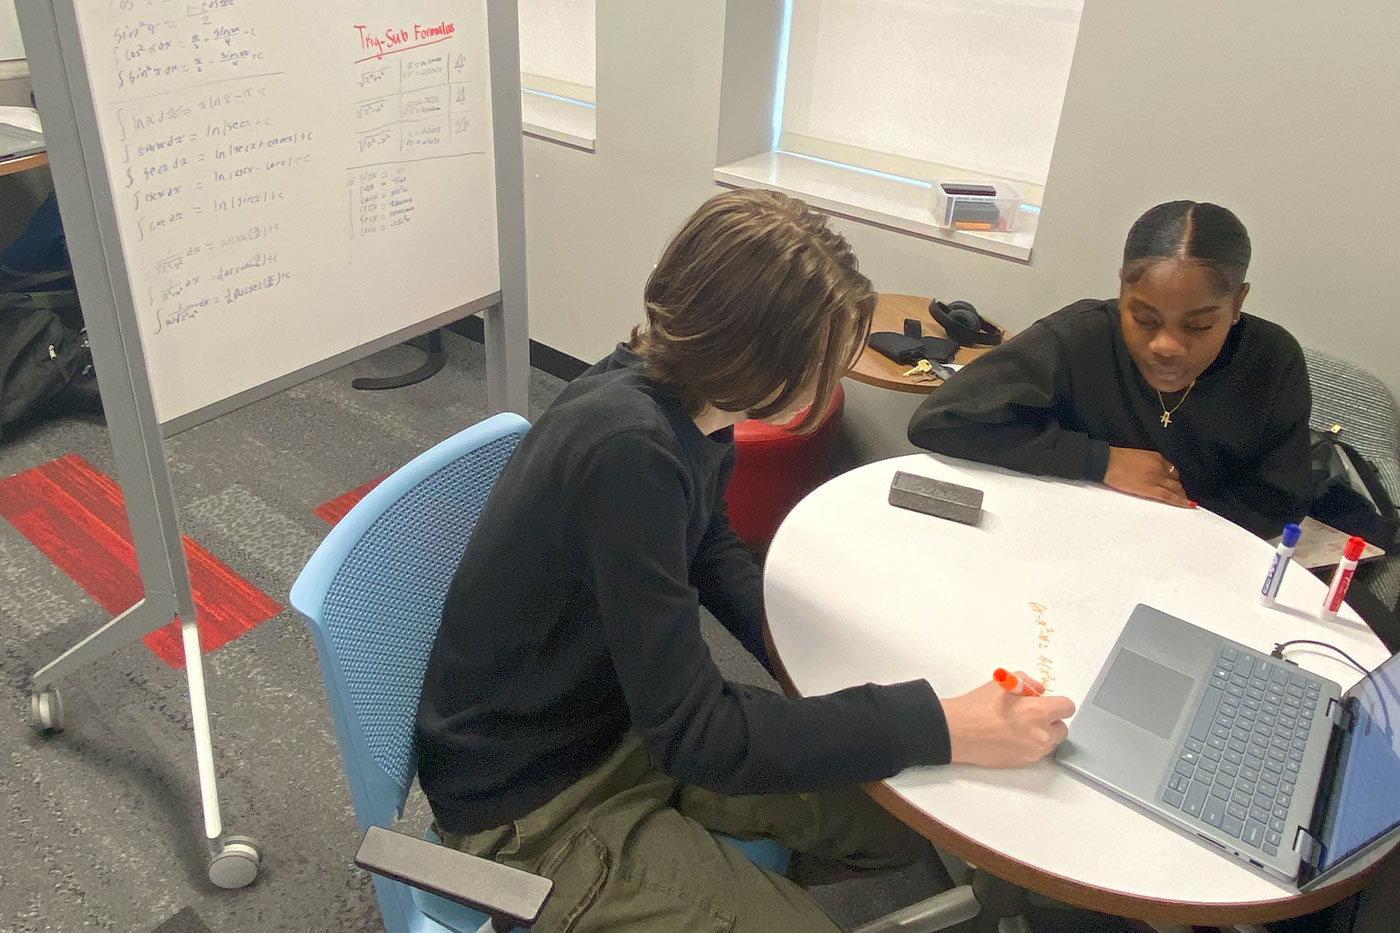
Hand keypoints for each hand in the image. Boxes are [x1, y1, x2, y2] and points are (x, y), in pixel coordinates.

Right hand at [941, 674, 1075, 767]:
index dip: (1056, 702)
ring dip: (1041, 733)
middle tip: (1029, 713)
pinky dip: (1029, 744)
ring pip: (1049, 741)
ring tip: (1017, 726)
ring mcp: (1032, 752)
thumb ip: (1027, 683)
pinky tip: (1010, 737)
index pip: (1067, 707)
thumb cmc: (976, 706)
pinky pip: (1036, 752)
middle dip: (1050, 720)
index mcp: (1038, 712)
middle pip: (1062, 728)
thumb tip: (1039, 691)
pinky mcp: (1023, 763)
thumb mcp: (1003, 683)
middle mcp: (1040, 735)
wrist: (956, 732)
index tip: (1045, 701)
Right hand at [1103, 447, 1192, 507]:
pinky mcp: (1150, 489)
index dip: (1173, 478)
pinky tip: (1189, 505)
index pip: (1171, 470)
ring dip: (1181, 494)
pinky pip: (1169, 496)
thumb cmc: (1115, 459)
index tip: (1174, 483)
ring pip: (1176, 488)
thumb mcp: (1135, 457)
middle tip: (1180, 494)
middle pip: (1175, 479)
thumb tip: (1148, 473)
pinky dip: (1181, 501)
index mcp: (1156, 457)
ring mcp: (1156, 478)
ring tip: (1184, 501)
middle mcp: (1159, 467)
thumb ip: (1146, 463)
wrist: (1106, 462)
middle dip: (1178, 487)